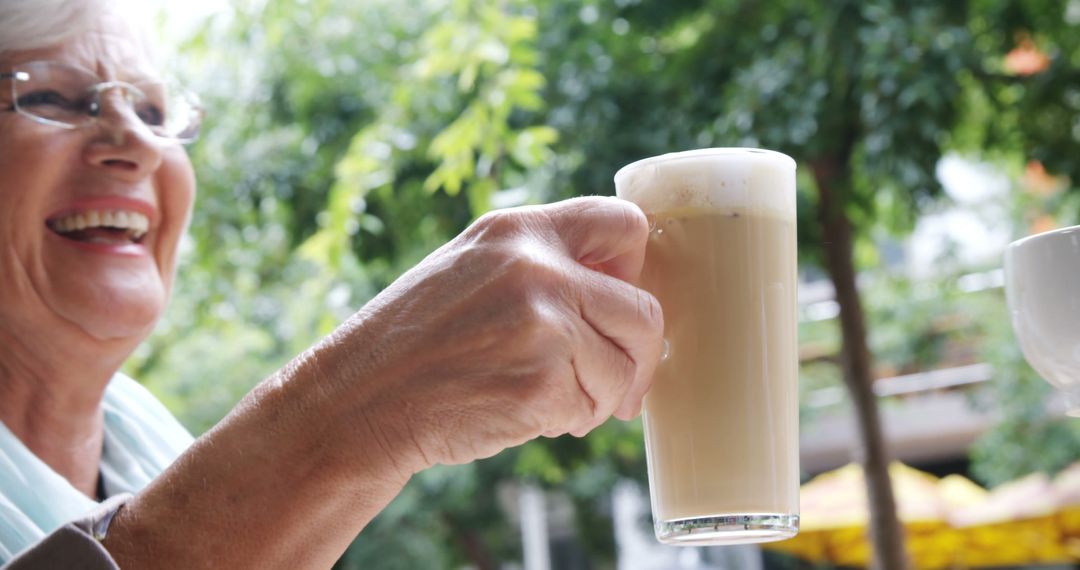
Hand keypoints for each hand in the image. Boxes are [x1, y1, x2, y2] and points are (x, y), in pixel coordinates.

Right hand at [102, 196, 663, 569]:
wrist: (356, 403)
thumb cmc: (413, 343)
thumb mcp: (471, 271)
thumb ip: (539, 264)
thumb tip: (622, 285)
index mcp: (518, 231)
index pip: (626, 225)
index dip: (636, 270)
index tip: (620, 305)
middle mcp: (536, 268)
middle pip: (645, 310)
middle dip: (638, 356)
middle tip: (617, 386)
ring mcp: (541, 324)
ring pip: (625, 368)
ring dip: (599, 396)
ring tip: (550, 401)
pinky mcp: (541, 382)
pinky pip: (591, 407)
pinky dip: (568, 421)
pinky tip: (523, 415)